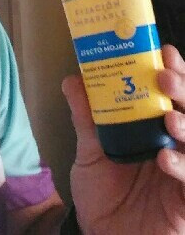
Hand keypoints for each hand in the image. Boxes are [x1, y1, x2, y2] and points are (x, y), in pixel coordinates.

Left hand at [62, 44, 184, 234]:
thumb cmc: (102, 194)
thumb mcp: (90, 150)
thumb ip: (86, 117)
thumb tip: (73, 79)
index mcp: (153, 129)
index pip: (170, 96)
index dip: (174, 73)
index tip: (165, 52)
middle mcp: (174, 146)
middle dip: (183, 91)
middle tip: (165, 76)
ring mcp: (183, 173)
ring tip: (170, 117)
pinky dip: (183, 167)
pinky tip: (166, 158)